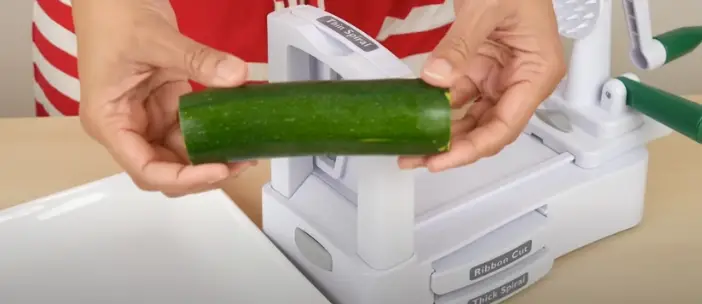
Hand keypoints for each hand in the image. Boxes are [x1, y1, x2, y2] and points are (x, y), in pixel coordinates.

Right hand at [73, 0, 253, 196]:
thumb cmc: (112, 15)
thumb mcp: (157, 38)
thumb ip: (197, 59)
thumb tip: (235, 76)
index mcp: (110, 121)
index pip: (146, 169)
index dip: (184, 178)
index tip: (218, 170)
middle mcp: (127, 126)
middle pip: (166, 169)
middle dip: (204, 172)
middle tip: (240, 162)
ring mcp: (148, 118)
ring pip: (183, 154)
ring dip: (214, 155)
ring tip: (246, 149)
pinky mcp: (166, 106)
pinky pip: (193, 129)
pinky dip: (216, 131)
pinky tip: (238, 125)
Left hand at [399, 0, 565, 171]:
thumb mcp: (487, 7)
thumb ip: (461, 44)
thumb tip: (436, 78)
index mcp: (536, 72)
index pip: (505, 125)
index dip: (473, 148)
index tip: (442, 160)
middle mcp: (520, 80)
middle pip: (488, 129)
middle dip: (453, 148)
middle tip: (417, 159)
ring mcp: (500, 75)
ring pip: (472, 117)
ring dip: (443, 133)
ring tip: (412, 147)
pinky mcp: (481, 67)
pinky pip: (460, 96)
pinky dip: (439, 108)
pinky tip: (417, 117)